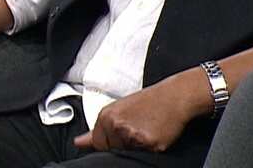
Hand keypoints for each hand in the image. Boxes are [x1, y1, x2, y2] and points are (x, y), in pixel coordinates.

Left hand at [74, 76, 205, 152]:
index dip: (111, 141)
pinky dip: (151, 148)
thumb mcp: (119, 110)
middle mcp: (116, 125)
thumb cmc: (148, 102)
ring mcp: (131, 135)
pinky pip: (146, 155)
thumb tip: (78, 143)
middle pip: (112, 150)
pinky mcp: (148, 143)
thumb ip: (99, 129)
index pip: (98, 143)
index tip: (123, 133)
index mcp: (106, 116)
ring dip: (137, 147)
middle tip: (138, 127)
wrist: (174, 96)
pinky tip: (155, 133)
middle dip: (124, 144)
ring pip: (127, 153)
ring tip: (146, 129)